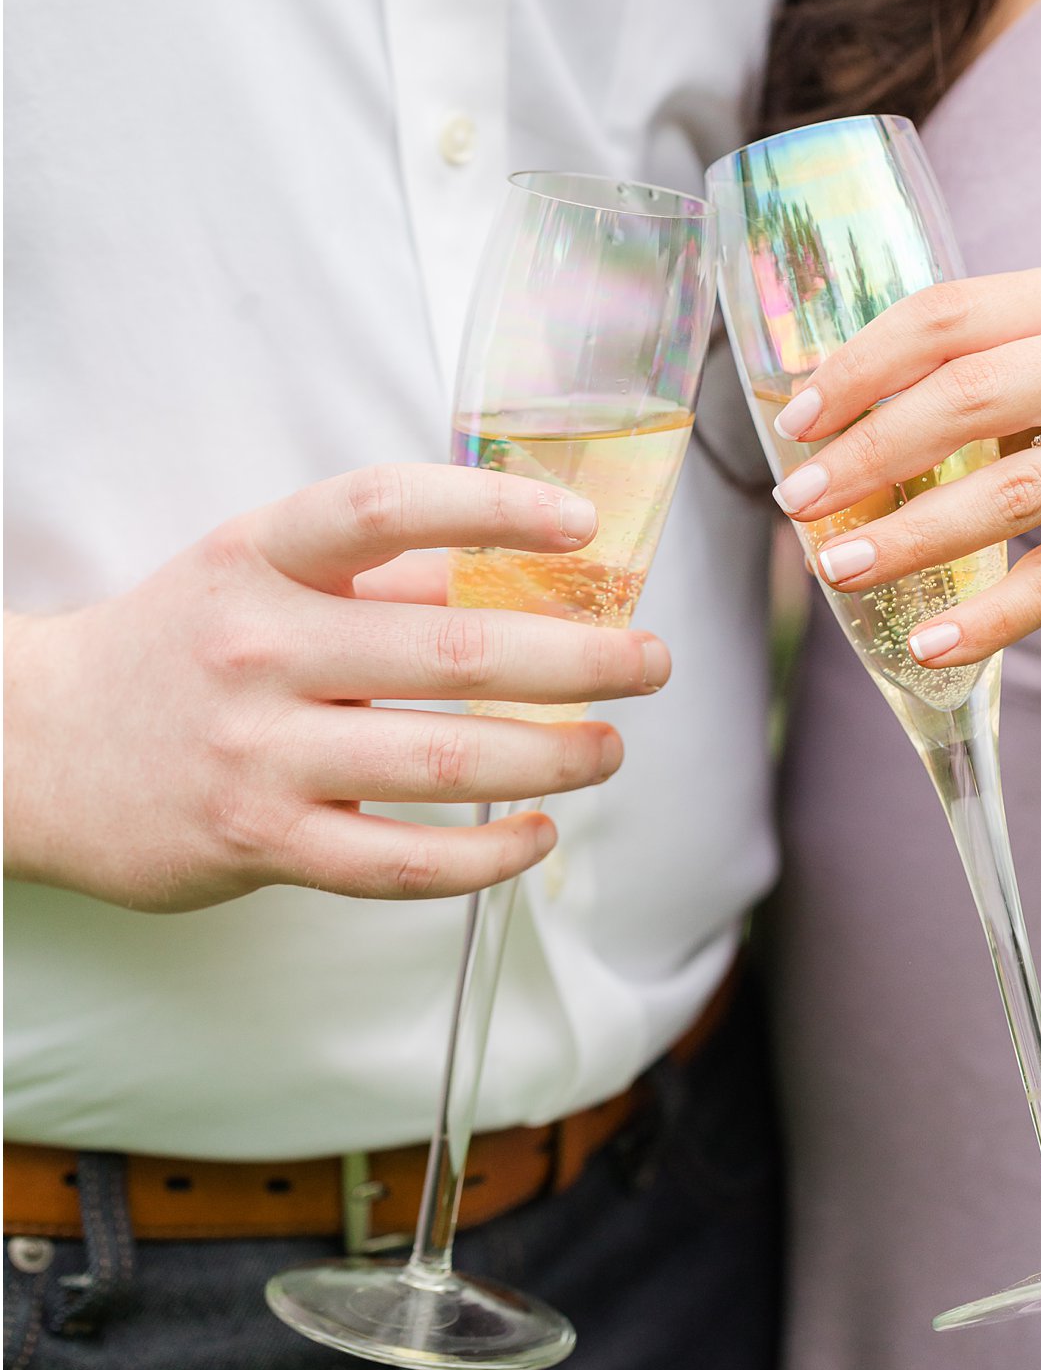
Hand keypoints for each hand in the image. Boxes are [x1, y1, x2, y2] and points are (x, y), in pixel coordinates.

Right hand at [4, 464, 670, 911]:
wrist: (35, 746)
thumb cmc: (178, 647)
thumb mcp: (256, 575)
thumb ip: (378, 573)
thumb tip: (525, 573)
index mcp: (261, 556)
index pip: (387, 509)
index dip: (495, 510)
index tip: (581, 527)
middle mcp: (259, 647)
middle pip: (450, 651)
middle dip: (578, 660)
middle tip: (650, 663)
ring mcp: (257, 751)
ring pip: (441, 762)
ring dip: (552, 756)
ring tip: (609, 747)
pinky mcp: (257, 841)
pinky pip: (398, 860)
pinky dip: (486, 855)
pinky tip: (537, 836)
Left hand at [770, 267, 1040, 666]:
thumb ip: (966, 373)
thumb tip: (821, 430)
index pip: (947, 316)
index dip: (860, 367)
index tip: (796, 420)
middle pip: (969, 398)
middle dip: (869, 454)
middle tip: (797, 501)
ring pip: (1012, 493)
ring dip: (913, 536)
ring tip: (841, 567)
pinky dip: (993, 617)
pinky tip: (932, 643)